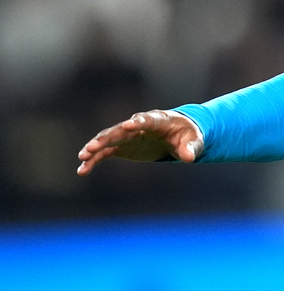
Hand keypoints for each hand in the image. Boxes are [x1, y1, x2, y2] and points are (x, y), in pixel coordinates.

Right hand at [77, 110, 203, 174]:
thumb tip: (188, 157)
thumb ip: (191, 147)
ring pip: (108, 139)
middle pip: (120, 130)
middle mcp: (139, 125)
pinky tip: (82, 170)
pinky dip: (94, 160)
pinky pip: (105, 153)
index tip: (129, 125)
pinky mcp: (122, 146)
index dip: (139, 122)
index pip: (147, 120)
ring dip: (95, 147)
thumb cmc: (187, 134)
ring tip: (83, 157)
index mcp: (159, 120)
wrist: (177, 135)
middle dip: (107, 137)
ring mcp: (128, 135)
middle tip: (93, 146)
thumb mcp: (195, 140)